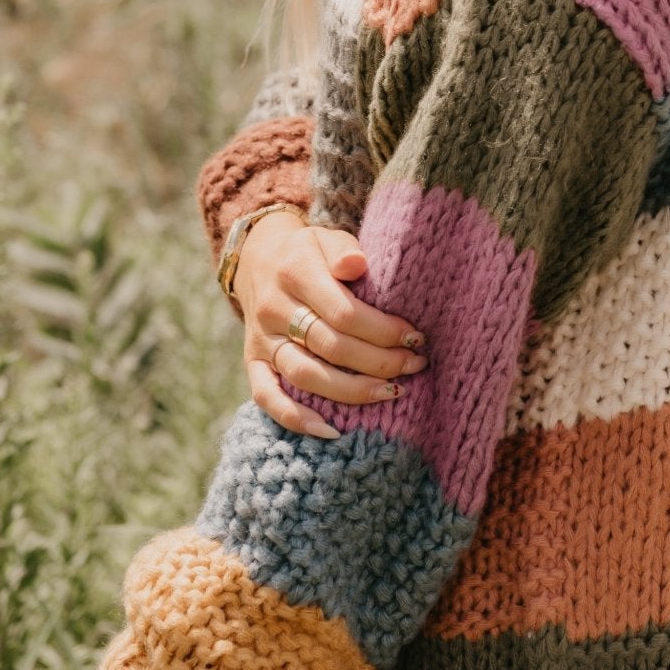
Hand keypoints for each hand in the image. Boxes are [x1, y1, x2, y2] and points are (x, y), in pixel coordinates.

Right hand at [232, 210, 427, 439]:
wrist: (259, 259)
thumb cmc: (309, 252)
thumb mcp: (327, 238)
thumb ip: (344, 251)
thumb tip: (357, 265)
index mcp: (295, 273)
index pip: (345, 313)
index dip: (384, 330)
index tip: (416, 338)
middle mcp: (274, 309)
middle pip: (332, 347)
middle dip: (380, 361)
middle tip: (415, 364)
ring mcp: (261, 339)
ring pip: (306, 376)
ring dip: (353, 391)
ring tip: (392, 391)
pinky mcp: (253, 361)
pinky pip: (267, 397)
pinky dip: (295, 419)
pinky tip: (330, 431)